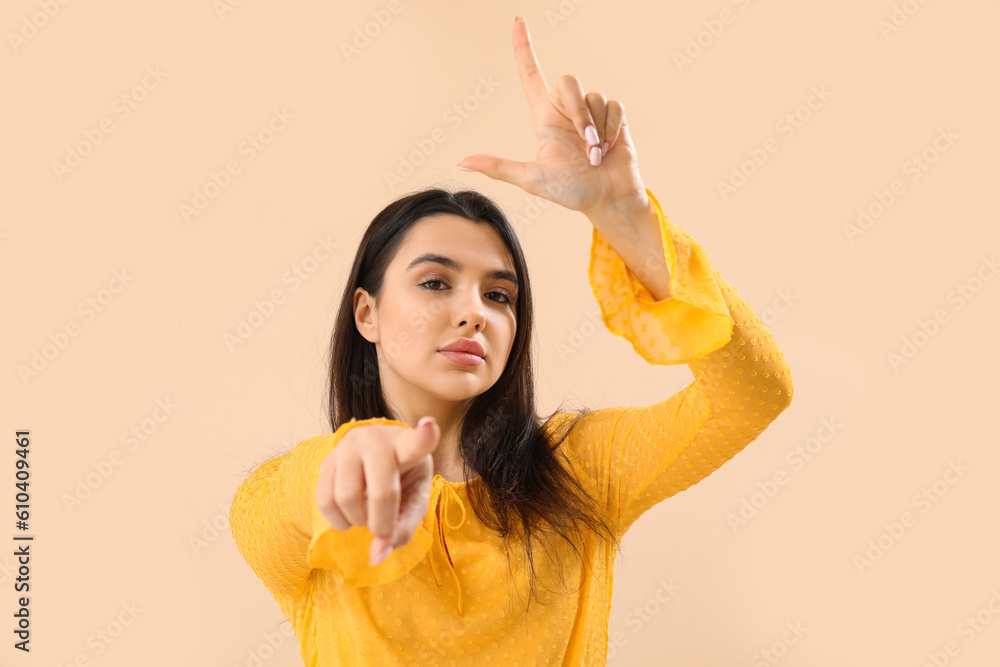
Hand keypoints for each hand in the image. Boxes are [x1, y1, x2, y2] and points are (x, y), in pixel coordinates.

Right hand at [316, 417, 440, 565]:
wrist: (372, 455)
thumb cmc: (400, 478)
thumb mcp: (413, 499)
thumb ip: (402, 529)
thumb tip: (376, 555)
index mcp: (407, 446)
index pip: (417, 442)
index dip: (424, 436)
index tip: (430, 426)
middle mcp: (377, 440)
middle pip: (381, 492)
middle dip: (382, 524)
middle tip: (383, 529)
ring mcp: (348, 447)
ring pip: (347, 498)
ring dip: (358, 521)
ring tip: (366, 515)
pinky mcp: (326, 459)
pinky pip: (325, 501)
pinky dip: (338, 521)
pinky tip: (350, 515)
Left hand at [456, 16, 648, 218]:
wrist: (607, 199)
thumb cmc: (570, 191)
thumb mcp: (531, 179)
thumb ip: (498, 168)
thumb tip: (461, 163)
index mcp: (543, 118)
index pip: (530, 74)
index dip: (523, 47)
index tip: (518, 21)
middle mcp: (565, 111)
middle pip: (568, 83)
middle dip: (579, 114)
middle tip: (586, 146)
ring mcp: (590, 113)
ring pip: (593, 97)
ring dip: (597, 130)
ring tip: (596, 155)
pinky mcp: (613, 116)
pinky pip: (613, 107)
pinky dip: (612, 130)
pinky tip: (610, 149)